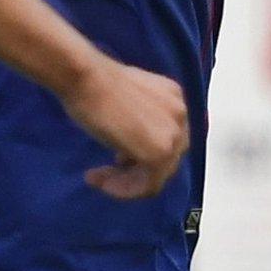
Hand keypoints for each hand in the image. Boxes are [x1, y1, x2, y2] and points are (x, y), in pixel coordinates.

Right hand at [59, 58, 189, 199]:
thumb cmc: (97, 85)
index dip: (141, 154)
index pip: (168, 138)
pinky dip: (124, 190)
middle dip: (135, 170)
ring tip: (98, 178)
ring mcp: (174, 135)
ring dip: (126, 183)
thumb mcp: (128, 100)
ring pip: (158, 174)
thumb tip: (133, 145)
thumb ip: (141, 119)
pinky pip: (149, 185)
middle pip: (167, 158)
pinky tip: (100, 181)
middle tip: (106, 172)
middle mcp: (182, 115)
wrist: (88, 80)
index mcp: (176, 99)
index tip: (114, 159)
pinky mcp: (159, 153)